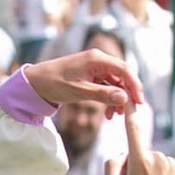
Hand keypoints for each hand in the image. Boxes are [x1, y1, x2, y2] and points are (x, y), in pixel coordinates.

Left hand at [25, 49, 143, 114]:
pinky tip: (108, 112)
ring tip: (114, 116)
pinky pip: (106, 85)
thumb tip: (124, 98)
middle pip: (122, 75)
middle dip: (127, 93)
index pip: (124, 69)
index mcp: (96, 59)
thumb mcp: (79, 91)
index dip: (134, 85)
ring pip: (115, 82)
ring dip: (118, 98)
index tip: (138, 101)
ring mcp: (95, 67)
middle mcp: (98, 60)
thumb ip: (102, 94)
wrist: (35, 82)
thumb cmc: (54, 83)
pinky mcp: (91, 75)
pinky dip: (109, 97)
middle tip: (129, 111)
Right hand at [101, 102, 174, 174]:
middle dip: (136, 164)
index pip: (133, 130)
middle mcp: (158, 158)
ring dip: (150, 171)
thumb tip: (123, 152)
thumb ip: (111, 164)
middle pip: (141, 152)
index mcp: (140, 161)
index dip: (130, 112)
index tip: (130, 98)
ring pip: (154, 160)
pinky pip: (166, 166)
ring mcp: (172, 163)